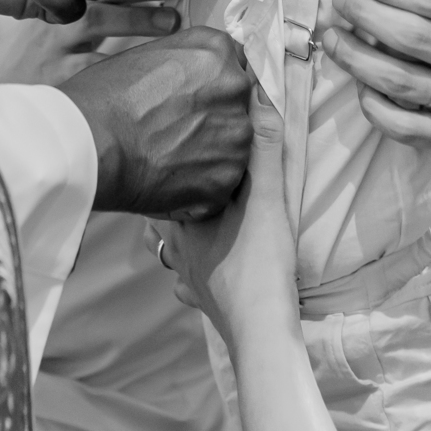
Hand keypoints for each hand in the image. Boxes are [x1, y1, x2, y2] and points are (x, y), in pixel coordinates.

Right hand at [62, 27, 251, 215]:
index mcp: (217, 53)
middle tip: (175, 130)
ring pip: (230, 146)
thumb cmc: (106, 97)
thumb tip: (195, 70)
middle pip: (235, 106)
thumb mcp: (149, 53)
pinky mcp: (225, 180)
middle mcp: (236, 90)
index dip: (208, 86)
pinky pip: (218, 182)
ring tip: (169, 157)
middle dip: (211, 119)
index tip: (191, 99)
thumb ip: (187, 58)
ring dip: (208, 153)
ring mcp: (235, 138)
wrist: (93, 143)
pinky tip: (169, 178)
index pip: (229, 67)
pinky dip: (198, 184)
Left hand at [146, 89, 297, 352]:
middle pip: (163, 219)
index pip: (164, 184)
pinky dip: (189, 277)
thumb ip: (264, 149)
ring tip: (187, 224)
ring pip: (171, 253)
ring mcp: (190, 281)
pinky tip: (193, 278)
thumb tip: (260, 96)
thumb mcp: (267, 199)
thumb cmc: (260, 264)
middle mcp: (178, 251)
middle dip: (169, 200)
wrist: (261, 333)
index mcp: (185, 221)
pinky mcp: (206, 304)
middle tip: (176, 178)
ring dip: (178, 238)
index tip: (163, 146)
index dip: (167, 165)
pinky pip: (188, 286)